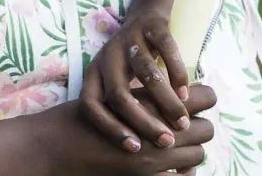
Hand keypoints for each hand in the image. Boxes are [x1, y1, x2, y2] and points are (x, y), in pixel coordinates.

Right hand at [35, 85, 215, 175]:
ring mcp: (156, 159)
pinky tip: (170, 166)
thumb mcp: (110, 97)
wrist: (56, 147)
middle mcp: (159, 131)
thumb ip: (141, 97)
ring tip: (174, 144)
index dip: (203, 97)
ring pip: (198, 155)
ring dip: (191, 149)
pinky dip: (182, 172)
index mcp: (152, 103)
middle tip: (183, 122)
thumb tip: (167, 93)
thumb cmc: (77, 118)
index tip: (195, 98)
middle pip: (206, 128)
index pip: (203, 97)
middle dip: (198, 125)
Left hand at [79, 9, 191, 150]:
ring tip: (182, 123)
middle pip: (119, 94)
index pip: (91, 105)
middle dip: (143, 122)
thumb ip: (121, 110)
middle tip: (166, 142)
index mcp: (94, 73)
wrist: (144, 18)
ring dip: (165, 101)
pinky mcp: (150, 26)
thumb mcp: (117, 84)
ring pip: (145, 72)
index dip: (109, 128)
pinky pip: (165, 50)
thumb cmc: (131, 65)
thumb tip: (136, 154)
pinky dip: (177, 73)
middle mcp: (107, 56)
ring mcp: (128, 39)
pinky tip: (187, 94)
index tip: (134, 149)